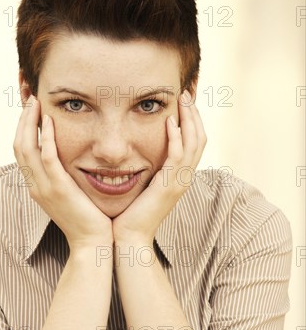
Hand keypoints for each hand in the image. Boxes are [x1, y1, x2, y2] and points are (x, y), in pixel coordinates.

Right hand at [13, 95, 112, 250]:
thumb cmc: (87, 219)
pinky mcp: (58, 188)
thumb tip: (68, 159)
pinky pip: (47, 157)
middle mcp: (35, 185)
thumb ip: (64, 176)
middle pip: (18, 145)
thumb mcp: (69, 195)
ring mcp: (44, 187)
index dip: (22, 128)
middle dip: (21, 120)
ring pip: (26, 148)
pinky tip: (49, 121)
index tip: (29, 109)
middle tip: (29, 98)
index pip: (21, 151)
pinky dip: (45, 137)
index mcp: (36, 186)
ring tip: (35, 102)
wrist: (93, 243)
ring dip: (29, 122)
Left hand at [112, 91, 206, 243]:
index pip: (193, 141)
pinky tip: (170, 121)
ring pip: (194, 143)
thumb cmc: (130, 212)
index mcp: (178, 175)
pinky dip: (176, 137)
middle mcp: (184, 177)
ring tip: (183, 98)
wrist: (129, 238)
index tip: (185, 99)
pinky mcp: (169, 186)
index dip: (192, 119)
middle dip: (195, 113)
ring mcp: (179, 182)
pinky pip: (177, 157)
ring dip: (189, 119)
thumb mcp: (142, 184)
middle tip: (188, 91)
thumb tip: (135, 150)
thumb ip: (145, 167)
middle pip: (200, 137)